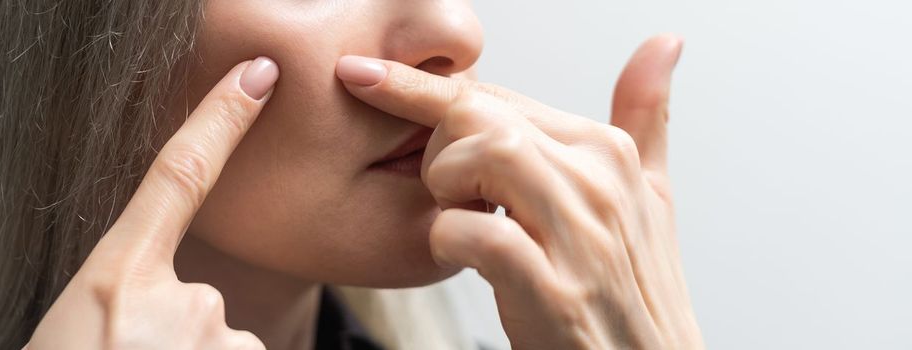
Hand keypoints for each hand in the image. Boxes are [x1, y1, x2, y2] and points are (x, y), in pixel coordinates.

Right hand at [26, 57, 278, 349]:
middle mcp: (182, 301)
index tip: (255, 78)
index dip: (220, 122)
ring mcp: (221, 341)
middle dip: (173, 330)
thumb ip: (125, 295)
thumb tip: (155, 300)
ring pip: (220, 340)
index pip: (178, 176)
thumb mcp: (72, 322)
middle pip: (199, 297)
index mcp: (119, 278)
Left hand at [336, 35, 702, 348]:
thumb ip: (647, 117)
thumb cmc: (633, 290)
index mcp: (608, 151)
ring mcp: (580, 236)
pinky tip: (460, 254)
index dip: (425, 94)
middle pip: (482, 115)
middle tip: (449, 193)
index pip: (498, 96)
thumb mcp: (649, 196)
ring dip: (445, 187)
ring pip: (485, 155)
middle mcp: (599, 182)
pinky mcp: (553, 291)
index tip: (366, 78)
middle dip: (437, 148)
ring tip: (459, 218)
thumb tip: (663, 43)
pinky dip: (449, 240)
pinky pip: (477, 233)